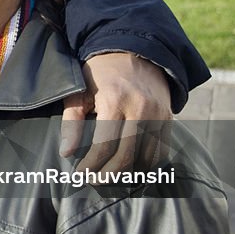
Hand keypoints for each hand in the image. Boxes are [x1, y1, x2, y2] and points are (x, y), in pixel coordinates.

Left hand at [60, 53, 171, 173]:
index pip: (104, 145)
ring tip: (110, 177)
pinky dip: (146, 166)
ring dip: (128, 175)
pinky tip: (130, 170)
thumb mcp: (79, 91)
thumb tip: (65, 152)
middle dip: (108, 175)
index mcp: (115, 100)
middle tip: (94, 181)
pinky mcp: (168, 119)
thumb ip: (71, 122)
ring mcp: (158, 115)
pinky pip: (160, 152)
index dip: (91, 165)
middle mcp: (140, 109)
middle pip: (127, 156)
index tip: (80, 174)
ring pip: (146, 159)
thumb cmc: (100, 74)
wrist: (135, 52)